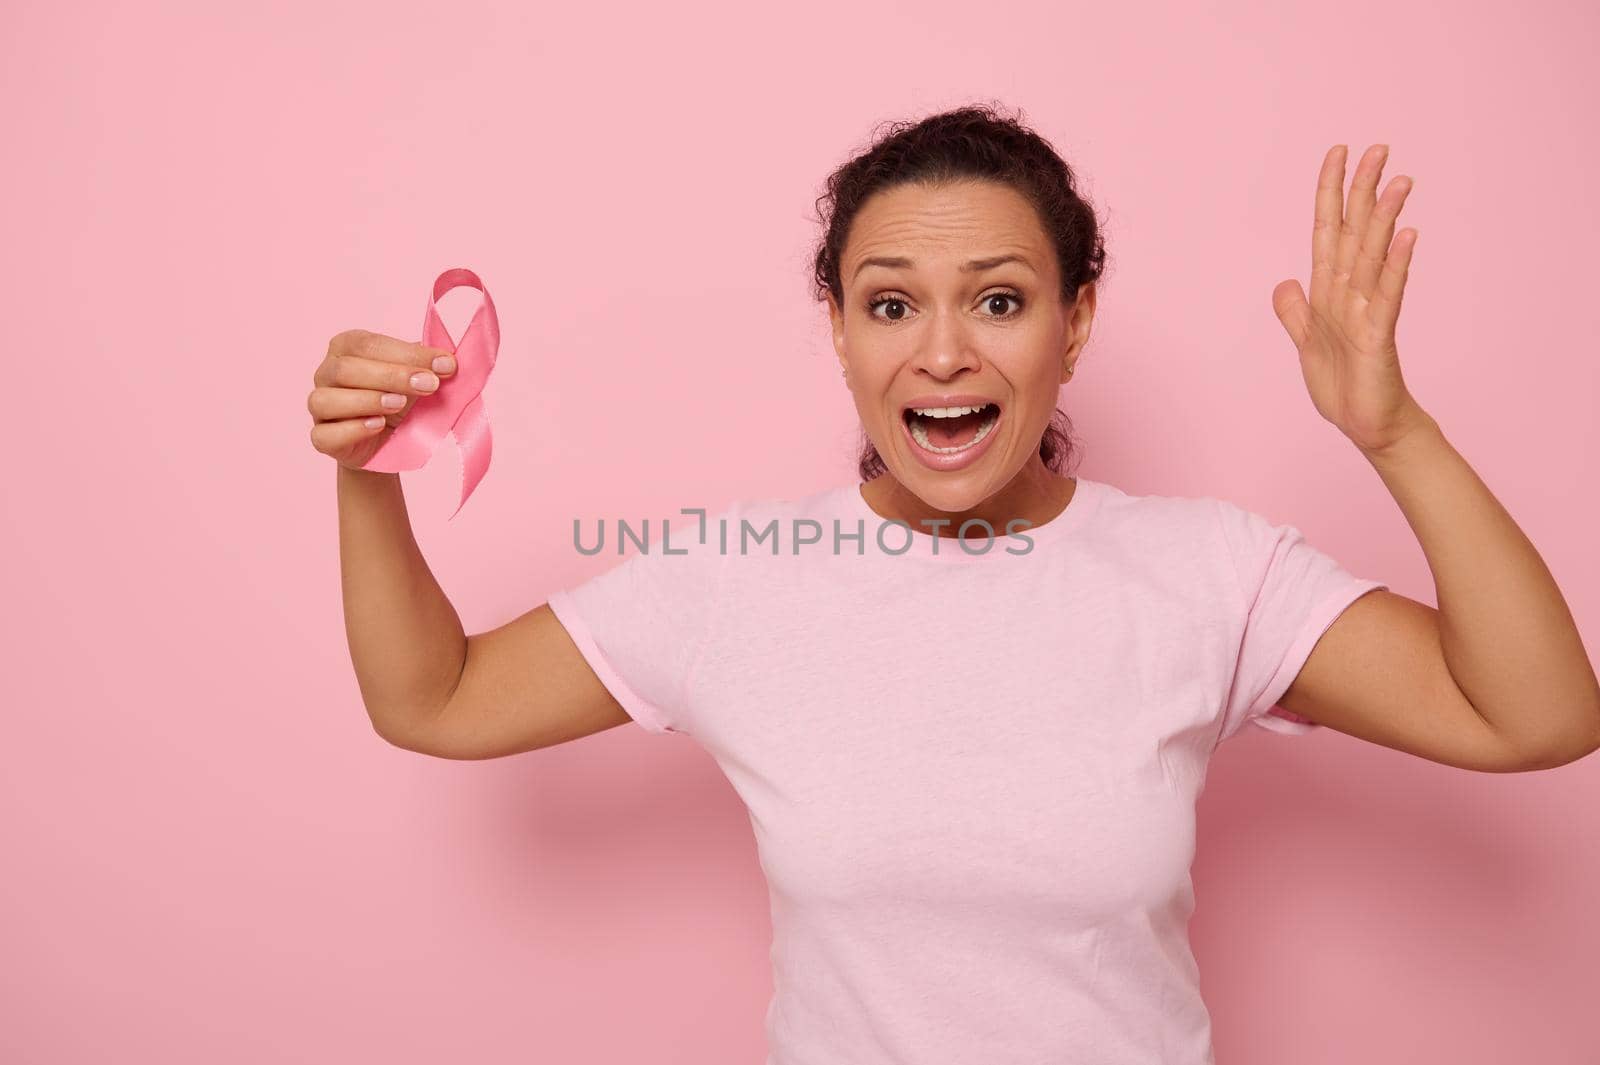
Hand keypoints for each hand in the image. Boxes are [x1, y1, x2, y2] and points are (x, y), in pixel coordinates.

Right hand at [307, 329, 456, 470]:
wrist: (389, 443)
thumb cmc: (400, 399)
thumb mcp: (416, 377)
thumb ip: (428, 365)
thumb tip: (448, 361)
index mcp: (347, 347)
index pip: (369, 344)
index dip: (407, 354)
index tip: (445, 364)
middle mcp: (327, 373)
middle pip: (346, 369)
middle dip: (391, 376)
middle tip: (429, 385)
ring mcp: (319, 406)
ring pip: (326, 400)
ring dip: (367, 400)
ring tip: (399, 404)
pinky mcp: (322, 438)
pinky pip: (324, 434)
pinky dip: (352, 430)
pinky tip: (377, 425)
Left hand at [1271, 144, 1433, 455]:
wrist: (1365, 424)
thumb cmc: (1343, 385)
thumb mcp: (1306, 343)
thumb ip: (1294, 311)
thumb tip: (1284, 281)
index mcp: (1328, 291)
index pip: (1328, 230)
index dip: (1331, 193)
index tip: (1338, 153)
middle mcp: (1349, 293)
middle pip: (1356, 232)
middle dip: (1363, 190)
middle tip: (1379, 147)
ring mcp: (1367, 311)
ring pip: (1374, 255)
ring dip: (1385, 218)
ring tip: (1400, 180)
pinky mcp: (1378, 335)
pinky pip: (1388, 294)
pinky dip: (1396, 266)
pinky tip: (1408, 237)